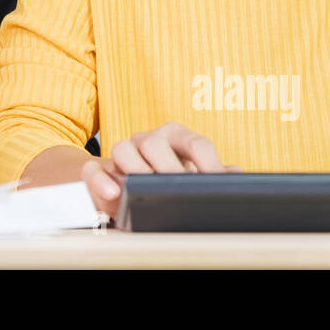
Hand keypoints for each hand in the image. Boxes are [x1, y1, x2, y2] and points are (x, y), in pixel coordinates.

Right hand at [80, 122, 240, 217]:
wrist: (129, 187)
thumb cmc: (168, 179)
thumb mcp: (193, 174)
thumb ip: (213, 173)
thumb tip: (236, 175)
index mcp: (176, 136)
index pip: (196, 143)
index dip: (208, 165)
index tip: (216, 185)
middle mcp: (148, 139)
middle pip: (156, 143)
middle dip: (169, 168)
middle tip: (180, 189)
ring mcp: (122, 152)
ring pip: (122, 149)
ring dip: (136, 170)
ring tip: (147, 190)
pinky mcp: (99, 170)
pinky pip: (92, 169)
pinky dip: (100, 180)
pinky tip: (114, 192)